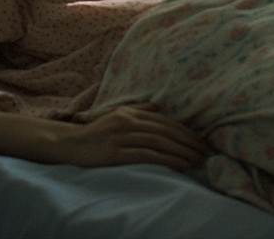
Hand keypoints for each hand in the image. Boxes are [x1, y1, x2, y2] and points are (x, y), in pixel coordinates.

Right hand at [58, 103, 211, 171]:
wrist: (69, 144)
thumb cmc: (96, 132)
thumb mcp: (117, 115)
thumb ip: (139, 110)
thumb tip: (160, 106)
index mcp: (131, 112)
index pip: (165, 121)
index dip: (185, 131)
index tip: (200, 141)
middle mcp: (128, 120)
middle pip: (165, 130)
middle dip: (188, 142)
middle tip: (205, 152)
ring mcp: (121, 135)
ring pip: (159, 142)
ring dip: (181, 152)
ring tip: (196, 161)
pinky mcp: (115, 152)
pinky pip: (146, 155)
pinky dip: (166, 160)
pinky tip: (179, 166)